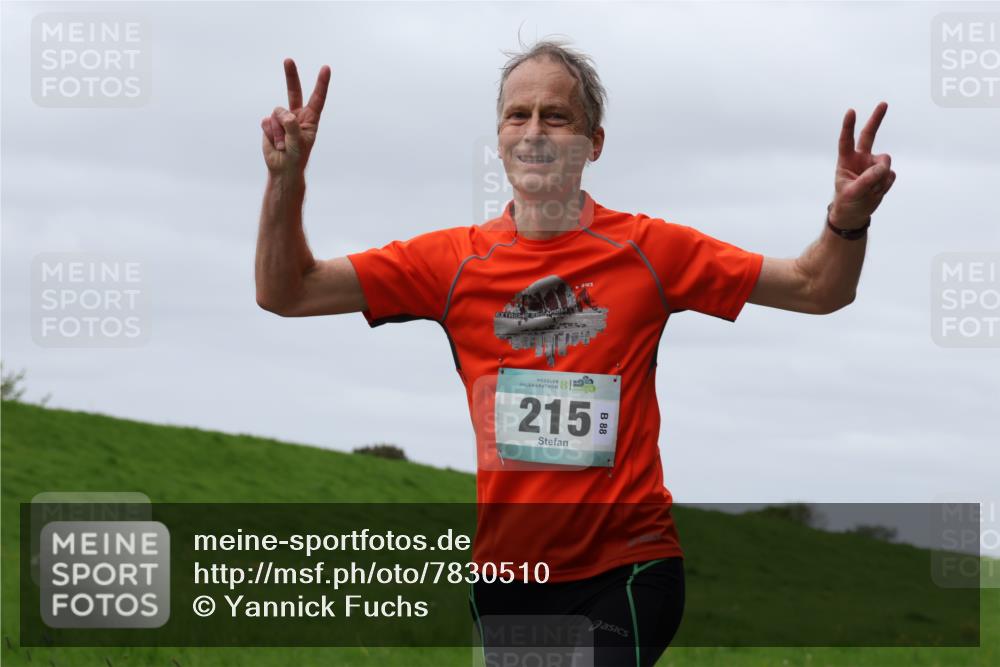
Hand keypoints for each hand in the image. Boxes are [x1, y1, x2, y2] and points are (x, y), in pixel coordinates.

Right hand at [261, 59, 330, 175]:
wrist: (282, 169)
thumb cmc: (296, 157)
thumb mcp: (298, 143)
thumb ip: (291, 126)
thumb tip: (282, 113)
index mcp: (310, 119)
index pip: (317, 98)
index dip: (321, 84)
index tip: (326, 68)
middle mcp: (296, 115)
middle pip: (293, 91)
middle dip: (290, 75)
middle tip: (288, 60)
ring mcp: (282, 119)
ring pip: (276, 114)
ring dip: (278, 132)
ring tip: (283, 144)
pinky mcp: (269, 124)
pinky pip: (266, 122)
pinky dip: (269, 134)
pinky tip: (275, 143)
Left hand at [830, 102, 895, 227]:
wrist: (855, 213)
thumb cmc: (847, 201)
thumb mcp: (852, 193)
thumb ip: (867, 179)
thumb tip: (884, 167)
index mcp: (846, 160)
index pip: (846, 141)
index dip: (848, 127)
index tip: (851, 111)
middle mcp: (861, 159)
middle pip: (869, 135)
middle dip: (876, 119)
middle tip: (883, 103)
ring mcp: (873, 165)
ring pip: (885, 164)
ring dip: (880, 179)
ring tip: (869, 191)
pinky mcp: (884, 173)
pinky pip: (891, 176)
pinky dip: (885, 186)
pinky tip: (876, 192)